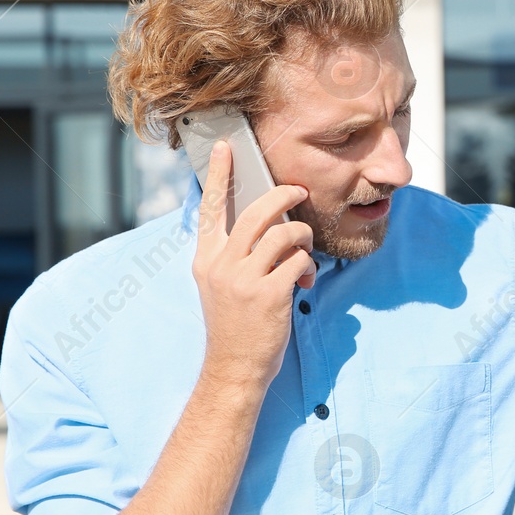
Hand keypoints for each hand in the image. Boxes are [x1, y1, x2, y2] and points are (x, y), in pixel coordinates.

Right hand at [192, 140, 314, 388]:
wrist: (234, 368)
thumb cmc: (235, 325)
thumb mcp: (221, 286)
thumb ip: (234, 256)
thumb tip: (267, 227)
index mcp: (206, 259)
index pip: (211, 208)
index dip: (219, 174)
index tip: (225, 147)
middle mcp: (221, 264)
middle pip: (256, 212)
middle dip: (284, 195)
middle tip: (299, 192)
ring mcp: (243, 279)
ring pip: (283, 234)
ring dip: (302, 236)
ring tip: (305, 251)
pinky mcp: (268, 294)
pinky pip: (297, 261)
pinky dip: (307, 266)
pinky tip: (305, 280)